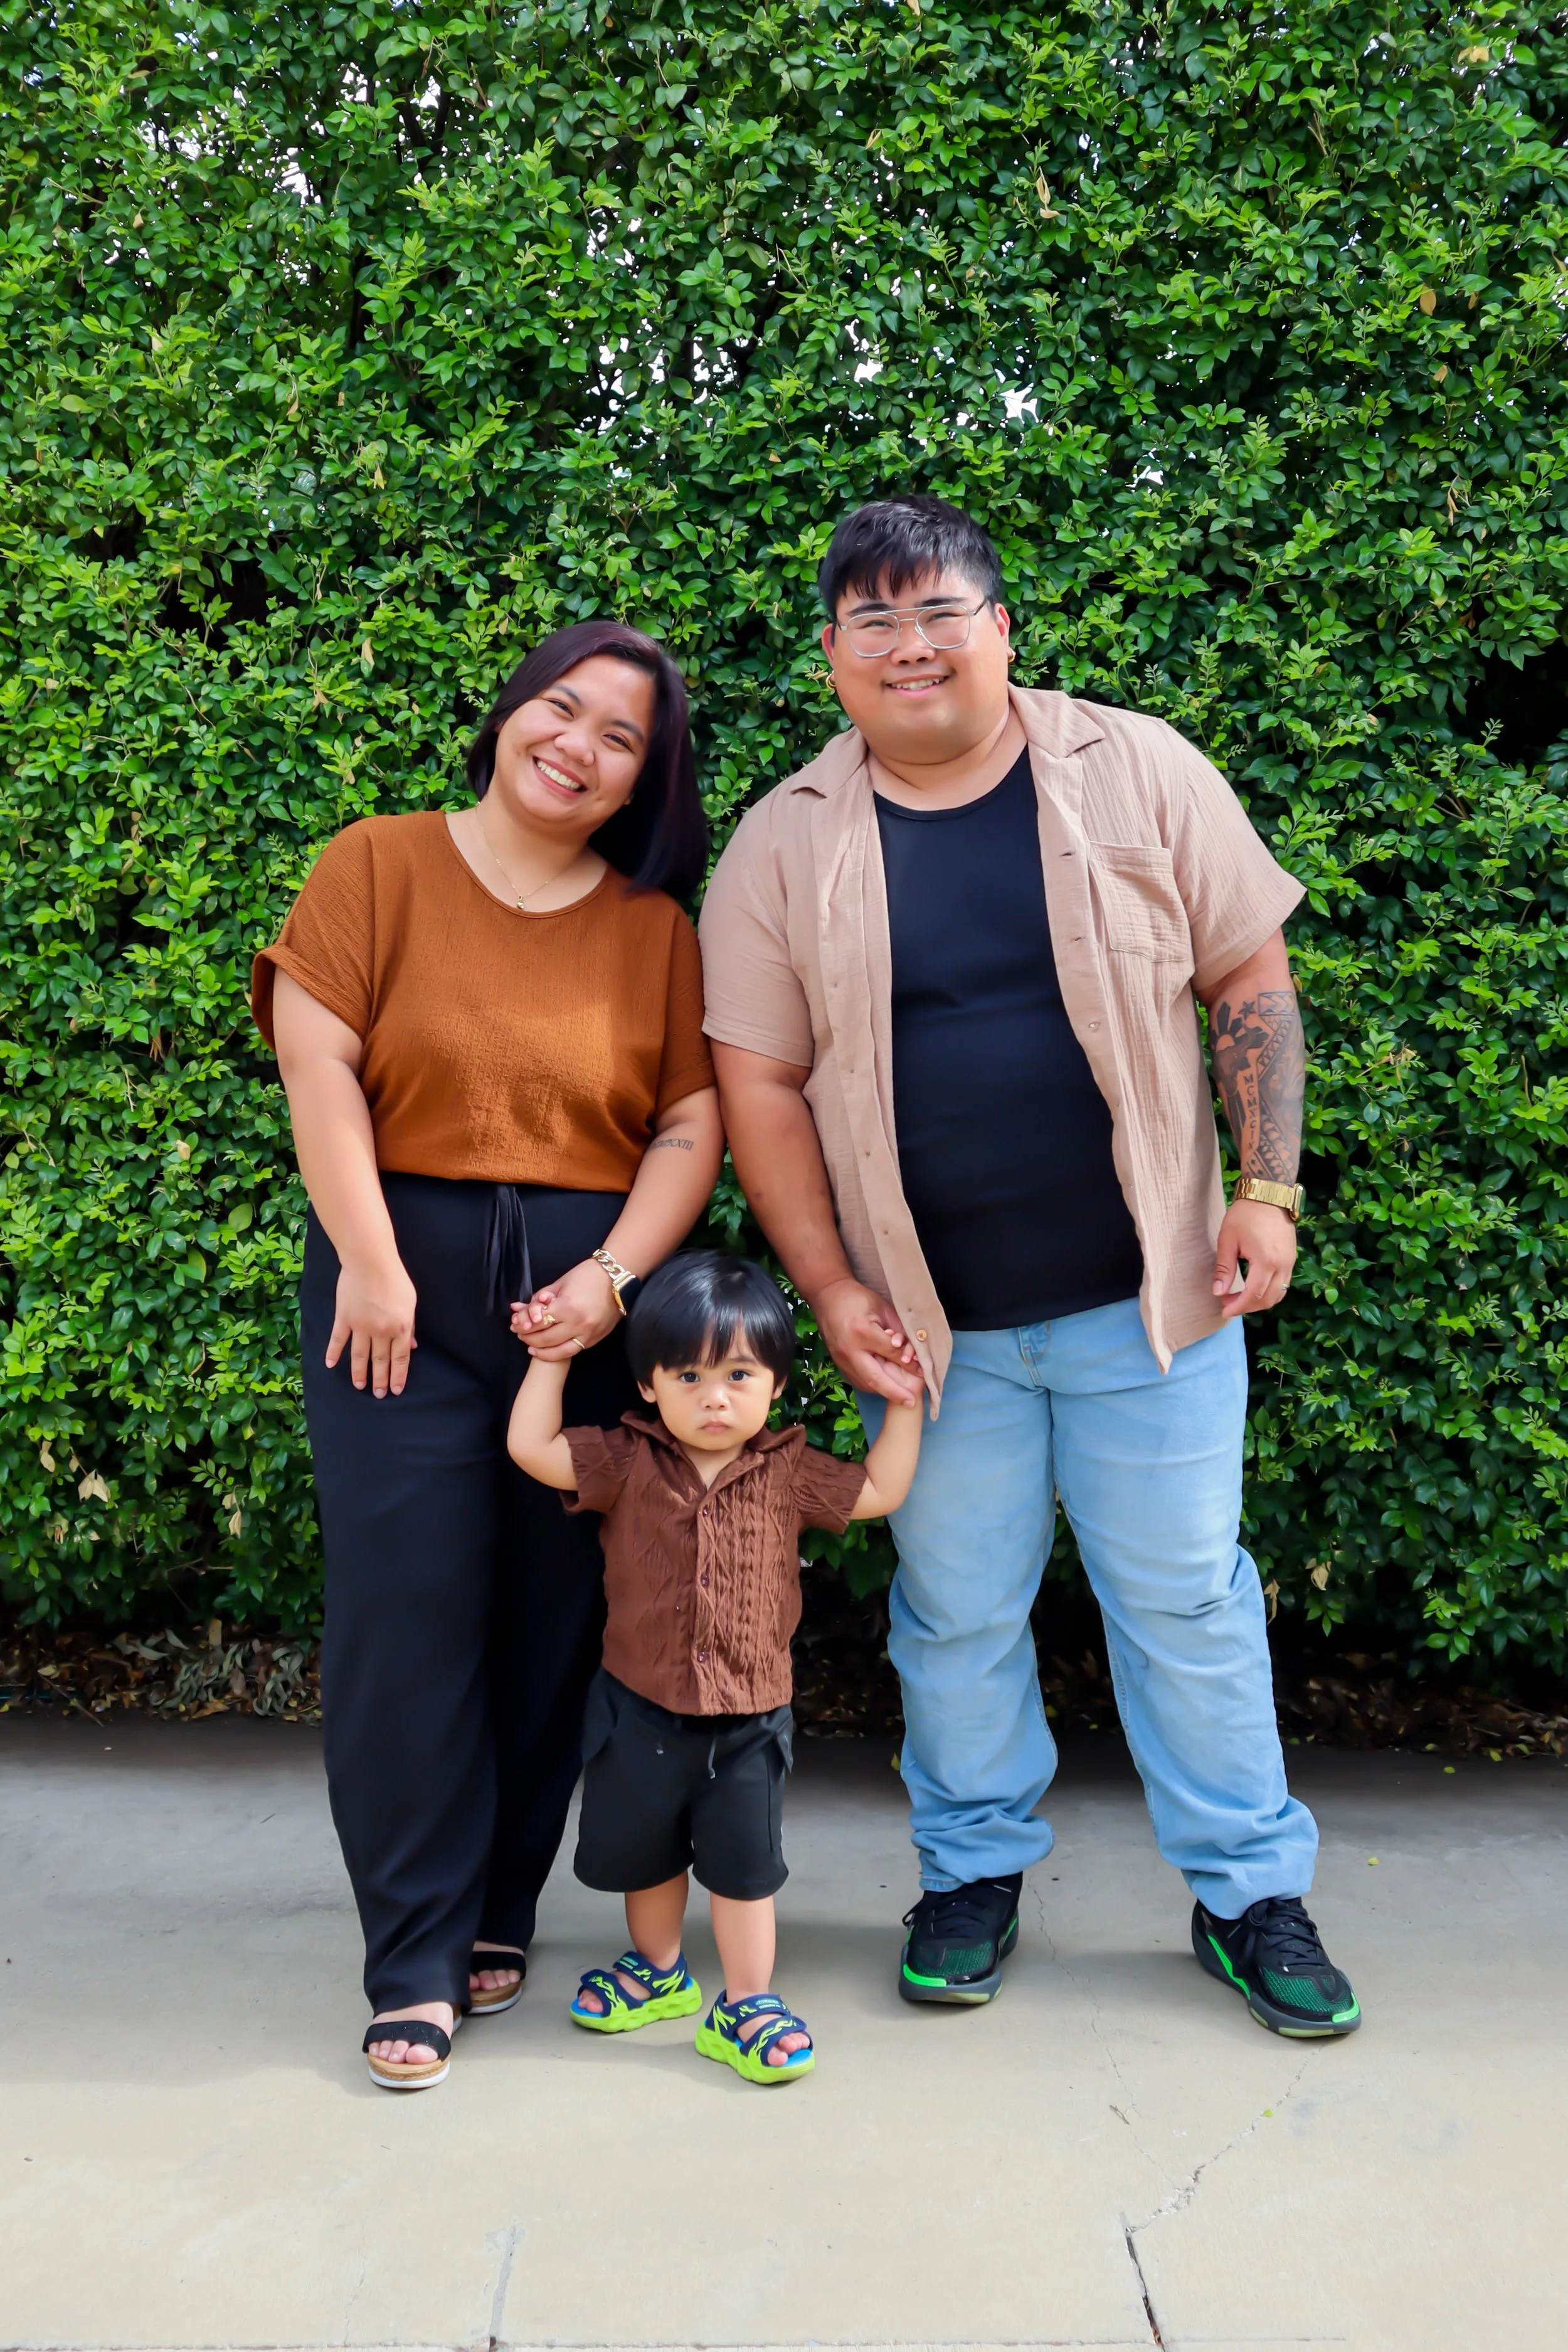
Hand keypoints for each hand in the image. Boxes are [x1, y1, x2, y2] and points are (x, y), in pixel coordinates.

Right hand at [326, 1254, 417, 1396]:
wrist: (370, 1261)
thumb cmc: (395, 1279)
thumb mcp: (410, 1302)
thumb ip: (410, 1326)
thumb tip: (412, 1346)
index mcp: (400, 1328)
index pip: (400, 1359)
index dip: (398, 1376)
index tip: (395, 1390)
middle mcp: (380, 1331)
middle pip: (380, 1361)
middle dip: (380, 1380)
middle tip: (378, 1395)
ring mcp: (360, 1326)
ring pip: (359, 1356)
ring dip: (359, 1373)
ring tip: (360, 1386)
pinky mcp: (344, 1318)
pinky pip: (338, 1340)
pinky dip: (333, 1353)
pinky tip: (330, 1365)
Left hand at [512, 1257, 623, 1360]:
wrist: (617, 1279)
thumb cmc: (587, 1276)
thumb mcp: (559, 1284)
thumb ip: (538, 1300)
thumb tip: (517, 1308)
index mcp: (567, 1306)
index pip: (537, 1322)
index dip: (523, 1324)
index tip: (515, 1323)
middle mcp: (578, 1323)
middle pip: (545, 1338)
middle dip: (527, 1337)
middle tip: (519, 1334)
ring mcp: (588, 1334)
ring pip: (558, 1351)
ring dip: (541, 1350)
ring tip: (530, 1346)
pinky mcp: (595, 1339)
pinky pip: (573, 1351)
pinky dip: (558, 1353)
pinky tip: (548, 1350)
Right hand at [813, 1277, 924, 1405]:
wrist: (827, 1296)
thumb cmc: (858, 1298)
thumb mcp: (882, 1308)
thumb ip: (898, 1330)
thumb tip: (913, 1352)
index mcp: (862, 1332)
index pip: (890, 1353)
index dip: (909, 1363)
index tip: (924, 1372)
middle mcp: (849, 1350)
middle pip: (874, 1378)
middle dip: (894, 1393)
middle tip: (910, 1403)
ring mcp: (840, 1359)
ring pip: (864, 1383)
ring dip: (883, 1392)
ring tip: (900, 1397)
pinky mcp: (837, 1363)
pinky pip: (857, 1380)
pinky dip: (872, 1386)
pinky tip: (884, 1386)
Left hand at [1212, 1200, 1295, 1318]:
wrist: (1269, 1193)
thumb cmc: (1245, 1214)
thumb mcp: (1228, 1240)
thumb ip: (1224, 1269)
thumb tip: (1218, 1292)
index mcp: (1266, 1262)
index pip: (1253, 1295)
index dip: (1238, 1306)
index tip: (1224, 1310)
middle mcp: (1283, 1265)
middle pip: (1268, 1299)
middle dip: (1248, 1307)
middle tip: (1228, 1303)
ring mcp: (1290, 1262)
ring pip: (1279, 1294)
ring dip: (1260, 1301)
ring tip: (1240, 1298)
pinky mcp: (1292, 1258)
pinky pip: (1284, 1284)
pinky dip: (1270, 1291)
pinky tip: (1254, 1287)